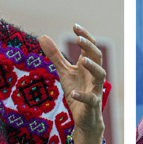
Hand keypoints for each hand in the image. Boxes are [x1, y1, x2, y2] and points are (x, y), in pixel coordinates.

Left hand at [39, 24, 106, 143]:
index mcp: (88, 65)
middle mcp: (94, 75)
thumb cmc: (77, 90)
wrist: (84, 117)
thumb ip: (55, 55)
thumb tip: (42, 36)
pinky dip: (83, 95)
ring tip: (82, 60)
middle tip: (78, 39)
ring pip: (100, 75)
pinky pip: (90, 98)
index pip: (90, 47)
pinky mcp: (93, 104)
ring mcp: (95, 89)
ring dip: (93, 67)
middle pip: (97, 57)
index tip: (75, 26)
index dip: (85, 36)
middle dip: (89, 47)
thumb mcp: (64, 72)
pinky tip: (73, 92)